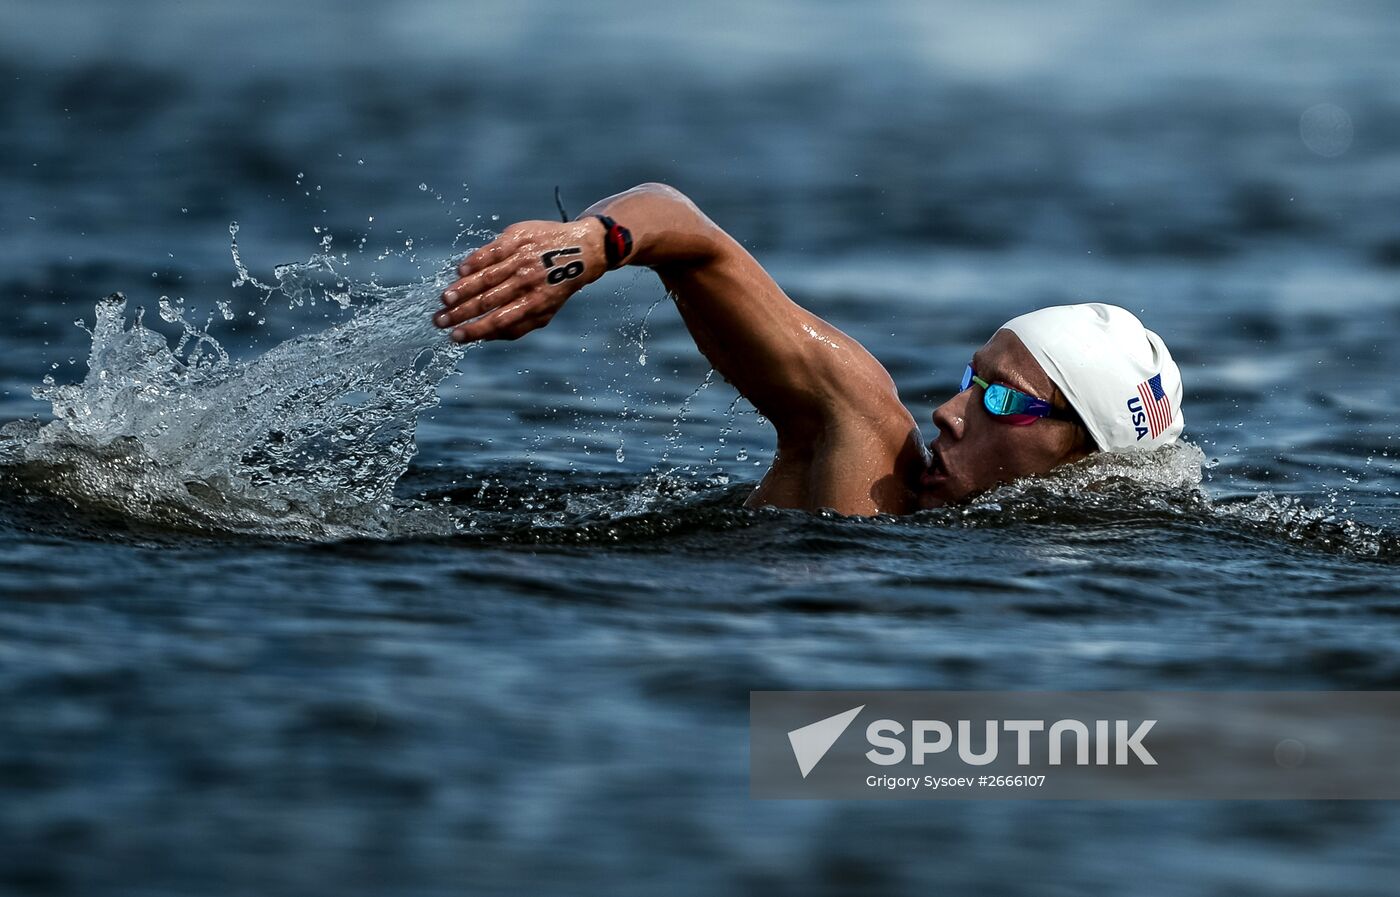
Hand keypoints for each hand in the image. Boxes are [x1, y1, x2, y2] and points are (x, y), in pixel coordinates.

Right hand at [433, 219, 605, 341]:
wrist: (580, 251)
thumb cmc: (556, 287)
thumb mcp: (545, 312)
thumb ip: (517, 327)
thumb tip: (485, 337)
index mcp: (534, 303)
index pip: (499, 320)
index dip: (475, 329)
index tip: (454, 336)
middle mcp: (527, 282)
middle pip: (488, 300)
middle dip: (460, 312)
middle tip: (439, 320)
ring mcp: (522, 259)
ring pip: (487, 276)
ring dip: (462, 289)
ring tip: (444, 298)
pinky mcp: (517, 238)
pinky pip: (492, 251)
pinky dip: (475, 261)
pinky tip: (459, 271)